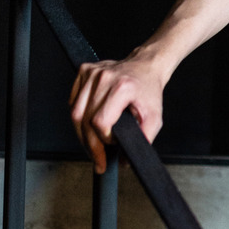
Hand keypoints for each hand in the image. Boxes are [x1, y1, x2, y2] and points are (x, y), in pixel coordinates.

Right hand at [69, 51, 164, 173]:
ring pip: (75, 113)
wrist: (145, 67)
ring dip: (81, 135)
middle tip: (99, 160)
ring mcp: (91, 73)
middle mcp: (104, 77)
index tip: (113, 144)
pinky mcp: (84, 72)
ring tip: (92, 147)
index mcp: (123, 87)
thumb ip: (143, 140)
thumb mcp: (155, 118)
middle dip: (90, 145)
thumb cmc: (148, 91)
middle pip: (84, 120)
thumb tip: (125, 161)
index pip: (100, 122)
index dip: (104, 139)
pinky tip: (87, 127)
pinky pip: (73, 102)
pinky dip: (78, 119)